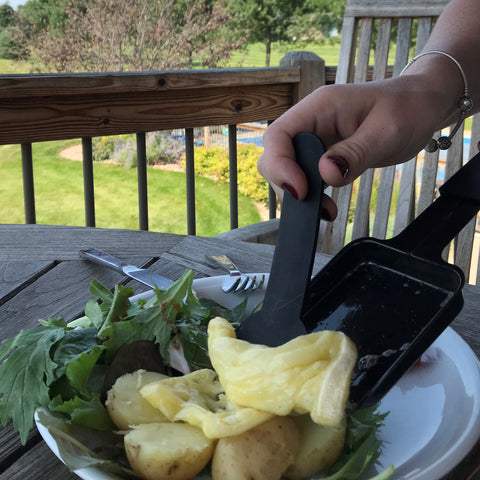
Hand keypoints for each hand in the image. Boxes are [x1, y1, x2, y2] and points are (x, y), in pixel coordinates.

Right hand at [258, 75, 449, 219]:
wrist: (422, 106)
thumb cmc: (408, 109)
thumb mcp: (388, 131)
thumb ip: (355, 153)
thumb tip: (326, 175)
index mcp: (319, 107)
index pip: (278, 135)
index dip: (280, 165)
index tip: (302, 191)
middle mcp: (310, 123)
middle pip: (276, 156)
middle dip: (287, 183)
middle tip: (316, 205)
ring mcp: (315, 140)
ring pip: (287, 170)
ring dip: (300, 194)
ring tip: (326, 210)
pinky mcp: (323, 155)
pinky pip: (305, 177)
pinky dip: (312, 196)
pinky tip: (328, 207)